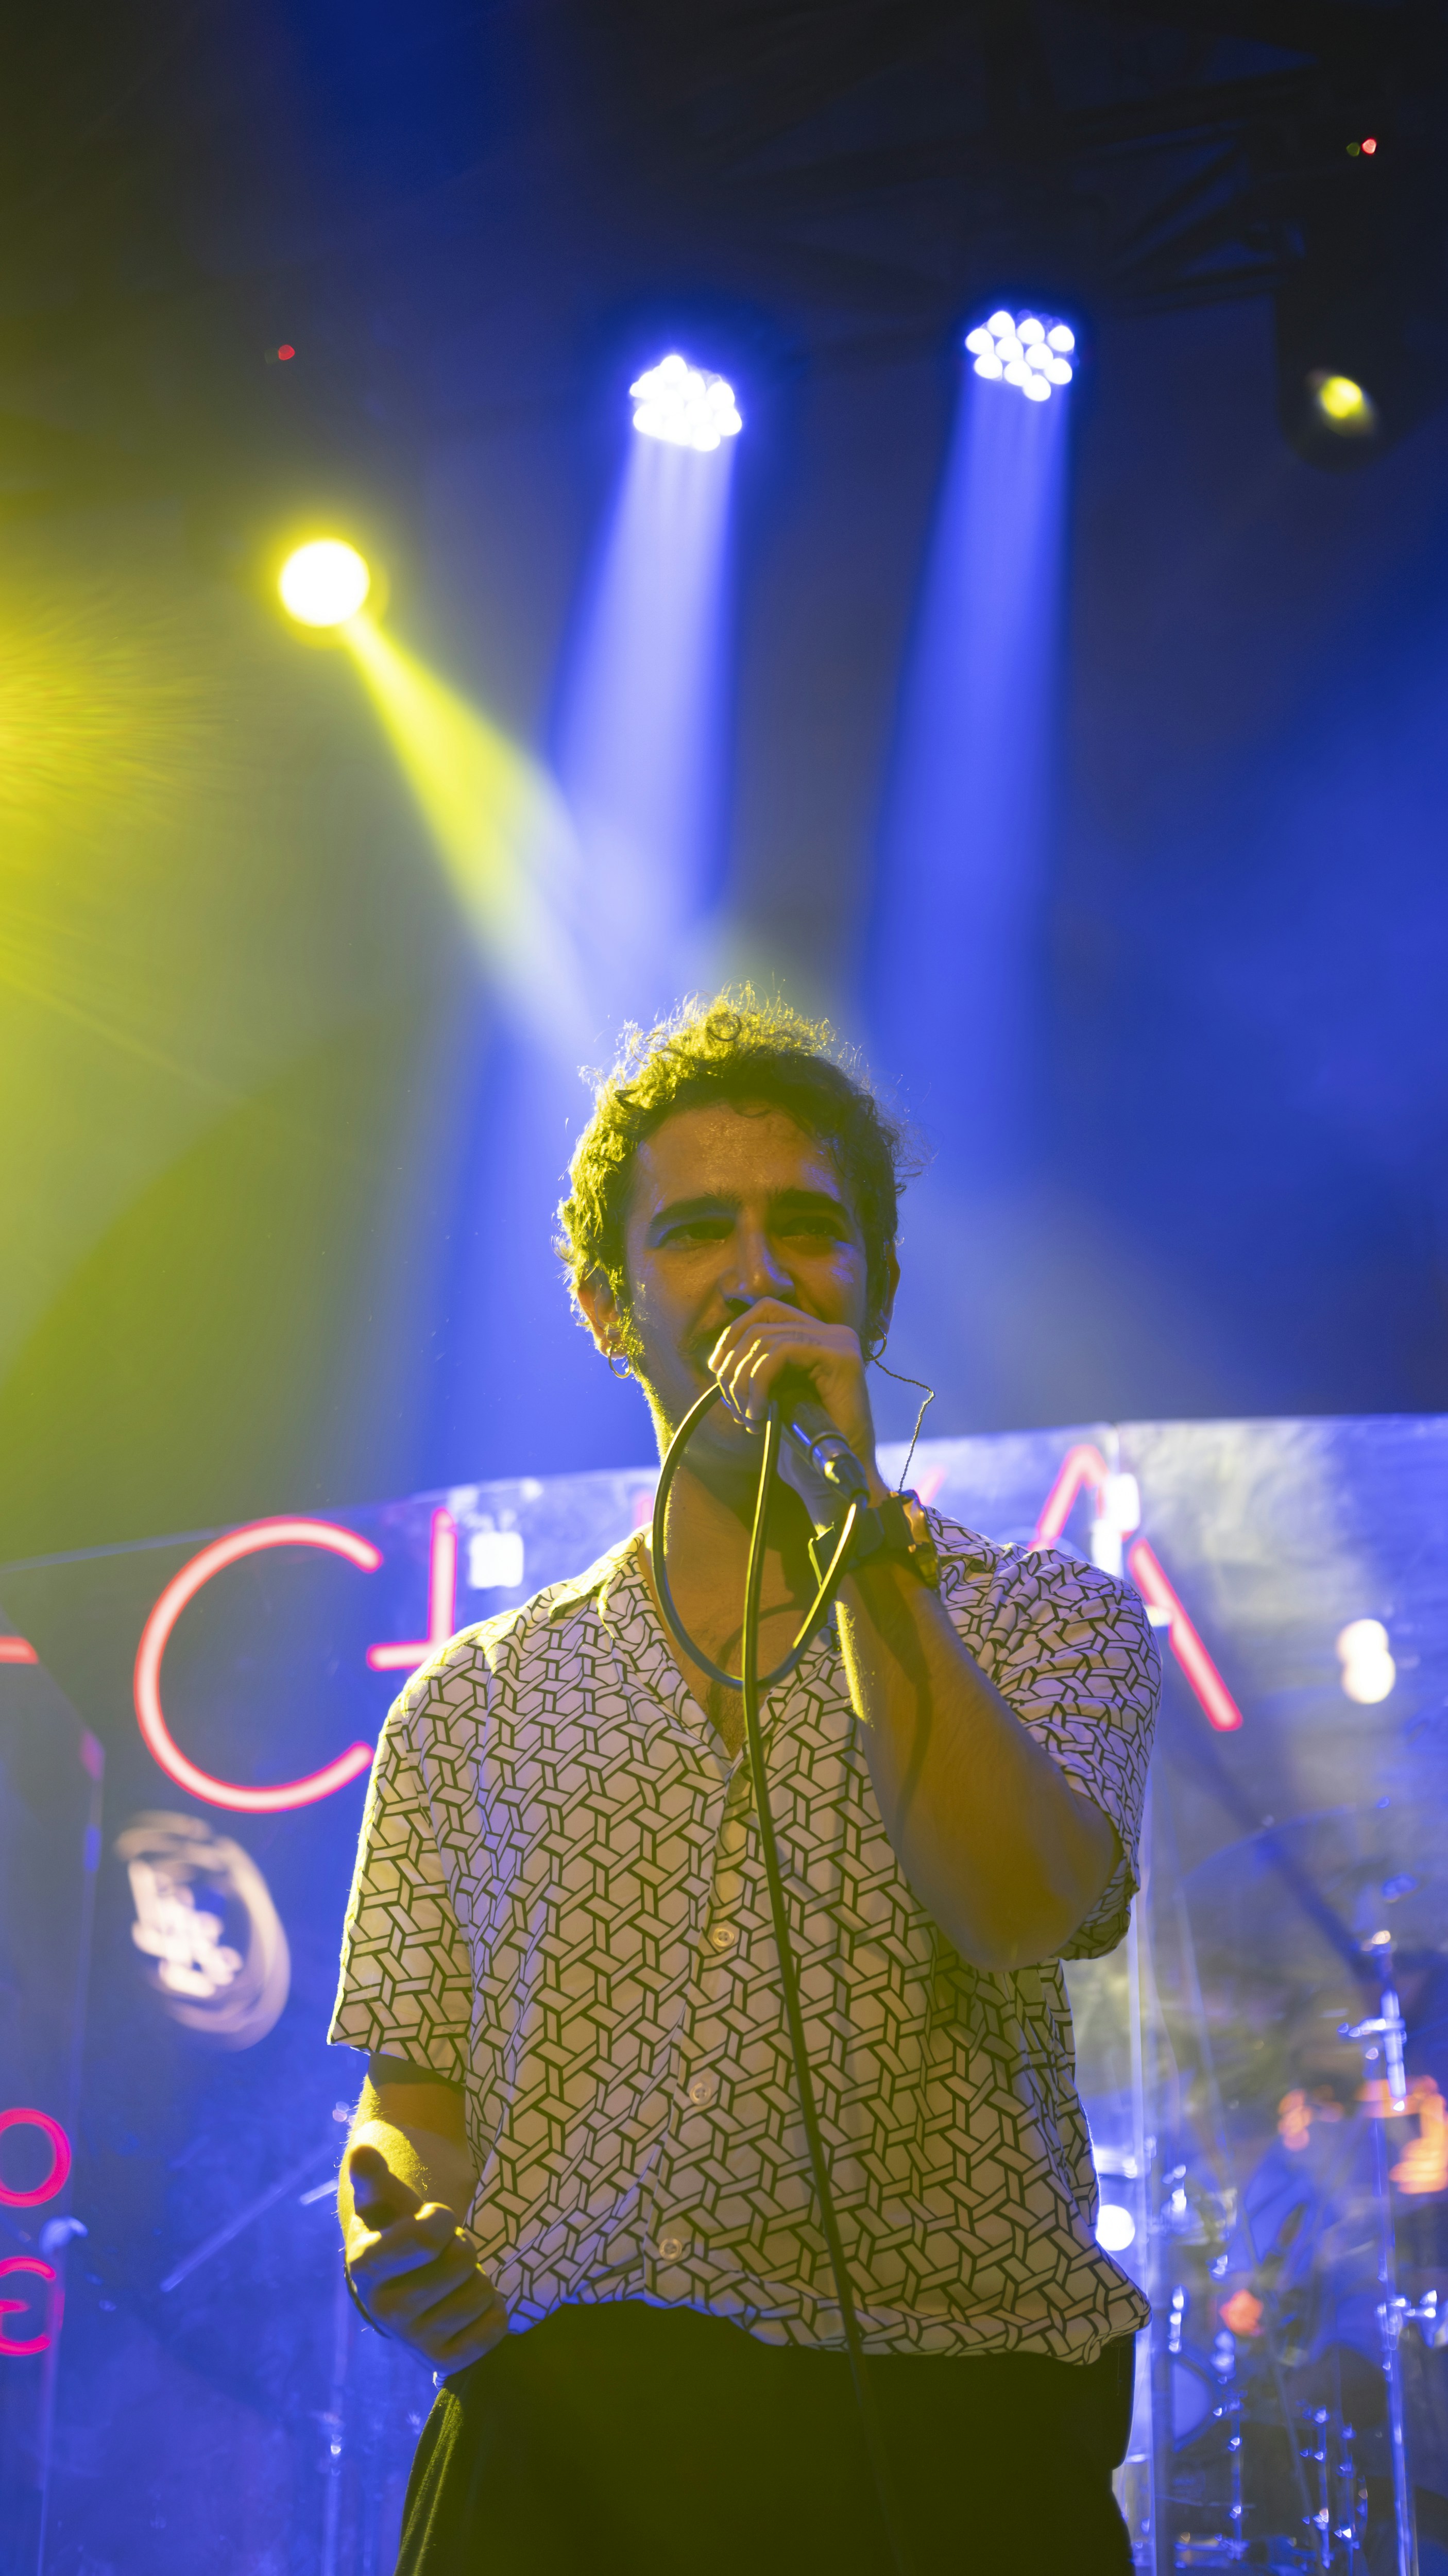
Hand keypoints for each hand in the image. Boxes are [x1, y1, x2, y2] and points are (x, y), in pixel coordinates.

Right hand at [345, 2143, 507, 2372]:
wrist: (402, 2276)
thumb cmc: (396, 2224)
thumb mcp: (384, 2196)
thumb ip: (373, 2174)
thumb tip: (362, 2151)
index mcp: (366, 2265)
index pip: (426, 2238)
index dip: (442, 2220)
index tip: (437, 2217)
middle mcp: (383, 2310)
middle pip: (461, 2262)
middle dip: (462, 2245)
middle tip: (447, 2248)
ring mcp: (413, 2340)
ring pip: (480, 2293)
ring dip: (478, 2276)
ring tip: (456, 2275)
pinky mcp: (441, 2361)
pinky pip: (491, 2332)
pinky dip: (494, 2312)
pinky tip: (474, 2300)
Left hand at [707, 1301, 884, 1505]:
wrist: (836, 1475)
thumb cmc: (803, 1443)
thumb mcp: (773, 1397)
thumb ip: (757, 1371)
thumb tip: (719, 1360)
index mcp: (816, 1337)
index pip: (765, 1311)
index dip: (733, 1335)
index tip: (718, 1372)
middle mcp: (831, 1332)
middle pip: (759, 1324)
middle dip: (733, 1367)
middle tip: (735, 1407)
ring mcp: (838, 1341)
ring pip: (765, 1340)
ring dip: (743, 1381)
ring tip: (748, 1417)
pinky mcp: (841, 1356)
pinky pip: (780, 1353)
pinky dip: (758, 1383)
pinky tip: (759, 1414)